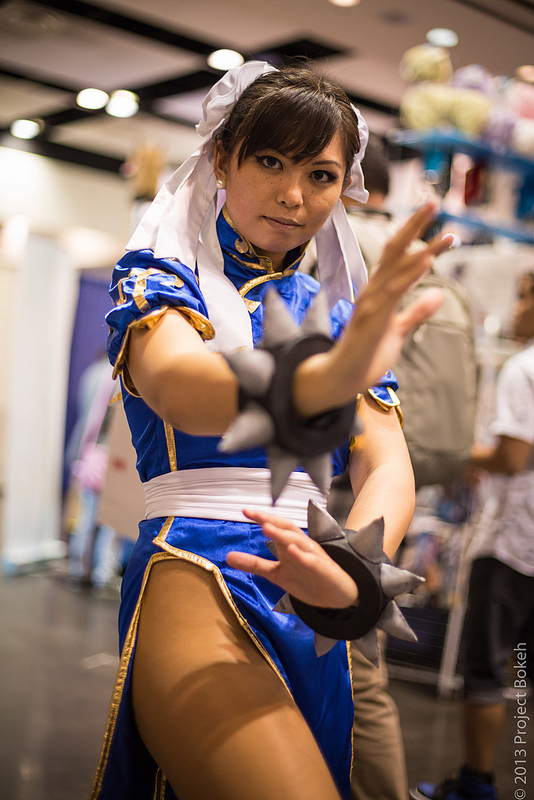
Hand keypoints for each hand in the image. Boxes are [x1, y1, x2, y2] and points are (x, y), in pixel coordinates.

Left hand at [226, 509, 357, 607]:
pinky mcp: (323, 570)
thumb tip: (228, 557)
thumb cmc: (308, 580)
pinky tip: (292, 551)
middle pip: (287, 528)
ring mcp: (313, 557)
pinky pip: (313, 561)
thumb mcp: (276, 574)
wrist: (336, 597)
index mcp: (290, 545)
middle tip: (254, 514)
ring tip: (266, 527)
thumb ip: (254, 565)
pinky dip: (303, 555)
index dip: (262, 517)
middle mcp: (302, 546)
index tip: (245, 511)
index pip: (276, 526)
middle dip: (270, 519)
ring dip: (282, 533)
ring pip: (298, 541)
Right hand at [294, 203, 453, 415]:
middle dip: (414, 225)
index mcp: (379, 291)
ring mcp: (371, 302)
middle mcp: (374, 290)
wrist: (341, 377)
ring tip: (445, 233)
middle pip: (395, 249)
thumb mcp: (398, 330)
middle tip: (434, 202)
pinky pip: (393, 292)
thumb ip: (417, 312)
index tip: (434, 217)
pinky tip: (427, 260)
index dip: (414, 234)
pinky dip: (411, 275)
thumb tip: (439, 294)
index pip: (397, 255)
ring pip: (398, 268)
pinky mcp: (372, 318)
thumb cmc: (366, 356)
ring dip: (423, 248)